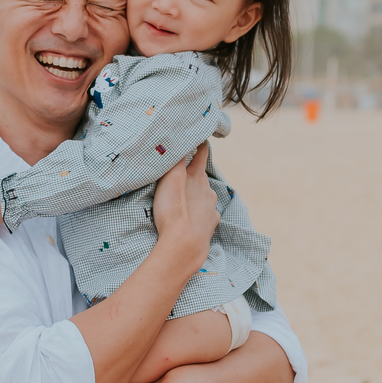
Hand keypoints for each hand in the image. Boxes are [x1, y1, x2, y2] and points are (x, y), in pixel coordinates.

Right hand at [151, 143, 216, 266]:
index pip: (201, 154)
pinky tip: (192, 218)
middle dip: (193, 174)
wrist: (184, 245)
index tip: (199, 137)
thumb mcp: (170, 178)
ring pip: (205, 196)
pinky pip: (206, 214)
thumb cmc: (174, 211)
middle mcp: (208, 191)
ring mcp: (211, 209)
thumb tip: (179, 140)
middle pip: (202, 177)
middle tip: (180, 174)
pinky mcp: (210, 226)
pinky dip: (200, 213)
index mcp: (197, 177)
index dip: (199, 144)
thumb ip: (175, 160)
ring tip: (184, 199)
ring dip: (196, 195)